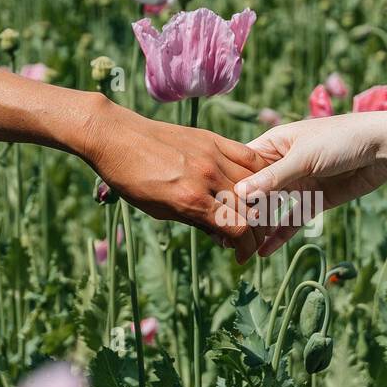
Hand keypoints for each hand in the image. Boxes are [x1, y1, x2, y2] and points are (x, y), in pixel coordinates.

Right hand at [0, 65, 266, 260]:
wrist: (114, 136)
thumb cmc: (144, 145)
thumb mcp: (186, 147)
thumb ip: (211, 172)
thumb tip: (225, 198)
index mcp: (220, 146)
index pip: (263, 169)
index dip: (272, 191)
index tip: (270, 210)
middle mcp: (219, 160)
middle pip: (263, 192)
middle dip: (268, 217)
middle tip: (264, 238)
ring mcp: (206, 178)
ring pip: (249, 209)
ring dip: (255, 233)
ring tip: (249, 249)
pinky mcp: (188, 198)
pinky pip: (226, 222)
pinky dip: (236, 239)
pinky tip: (234, 250)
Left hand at [84, 104, 266, 262]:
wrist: (117, 137)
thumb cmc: (131, 180)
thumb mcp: (159, 211)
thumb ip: (195, 222)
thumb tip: (224, 236)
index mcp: (190, 200)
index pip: (237, 228)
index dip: (245, 247)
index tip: (241, 255)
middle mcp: (206, 177)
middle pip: (251, 209)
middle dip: (256, 232)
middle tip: (250, 240)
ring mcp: (212, 155)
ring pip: (255, 184)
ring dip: (261, 205)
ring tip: (254, 216)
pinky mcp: (212, 139)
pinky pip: (248, 157)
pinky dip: (258, 174)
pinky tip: (257, 186)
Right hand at [235, 113, 386, 255]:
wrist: (383, 148)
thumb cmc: (342, 139)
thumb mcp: (303, 157)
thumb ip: (273, 178)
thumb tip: (239, 194)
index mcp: (274, 144)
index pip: (242, 167)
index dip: (228, 187)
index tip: (214, 209)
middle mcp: (282, 164)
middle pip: (254, 190)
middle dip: (241, 212)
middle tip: (224, 237)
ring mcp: (298, 183)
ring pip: (271, 208)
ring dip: (259, 227)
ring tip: (242, 249)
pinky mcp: (315, 200)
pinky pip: (292, 220)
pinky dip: (280, 235)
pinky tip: (265, 251)